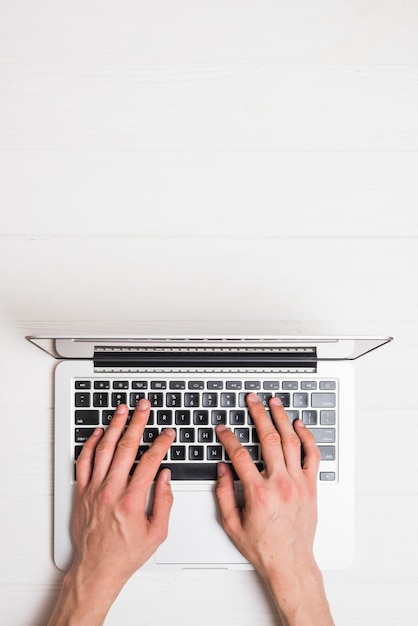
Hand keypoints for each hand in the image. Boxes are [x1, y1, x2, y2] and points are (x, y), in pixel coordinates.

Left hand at [48, 400, 174, 625]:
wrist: (97, 569)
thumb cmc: (125, 554)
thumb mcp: (157, 533)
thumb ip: (164, 501)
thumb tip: (164, 476)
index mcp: (132, 500)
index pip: (150, 461)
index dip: (161, 443)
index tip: (167, 434)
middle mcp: (111, 491)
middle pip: (126, 447)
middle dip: (137, 422)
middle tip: (143, 406)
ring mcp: (94, 490)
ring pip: (103, 449)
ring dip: (114, 426)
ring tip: (122, 410)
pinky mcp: (82, 492)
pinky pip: (83, 462)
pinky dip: (90, 444)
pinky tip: (98, 432)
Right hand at [215, 393, 333, 625]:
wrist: (290, 563)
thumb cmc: (263, 547)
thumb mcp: (232, 524)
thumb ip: (224, 493)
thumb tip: (222, 469)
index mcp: (258, 493)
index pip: (239, 455)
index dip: (228, 437)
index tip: (223, 428)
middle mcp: (280, 484)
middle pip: (269, 439)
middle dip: (258, 415)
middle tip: (252, 400)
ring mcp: (298, 483)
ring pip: (291, 441)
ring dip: (282, 418)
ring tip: (275, 403)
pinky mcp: (311, 486)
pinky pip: (312, 456)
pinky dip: (307, 437)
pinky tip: (299, 425)